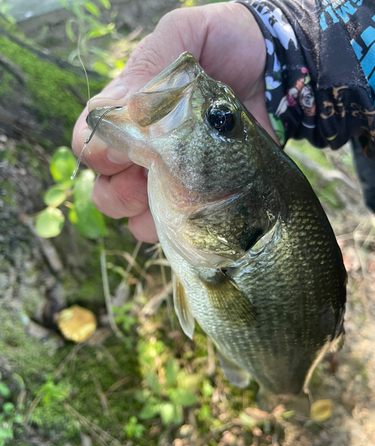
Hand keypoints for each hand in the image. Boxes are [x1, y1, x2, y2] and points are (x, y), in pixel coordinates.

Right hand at [72, 3, 272, 242]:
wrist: (276, 66)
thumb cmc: (226, 43)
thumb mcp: (184, 35)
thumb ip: (149, 65)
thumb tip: (121, 110)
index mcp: (129, 115)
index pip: (90, 141)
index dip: (99, 152)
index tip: (126, 148)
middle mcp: (141, 151)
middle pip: (105, 187)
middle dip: (118, 192)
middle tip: (149, 174)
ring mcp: (170, 177)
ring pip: (133, 214)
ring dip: (144, 212)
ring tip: (175, 195)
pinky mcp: (200, 194)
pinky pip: (171, 226)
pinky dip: (173, 227)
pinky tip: (192, 212)